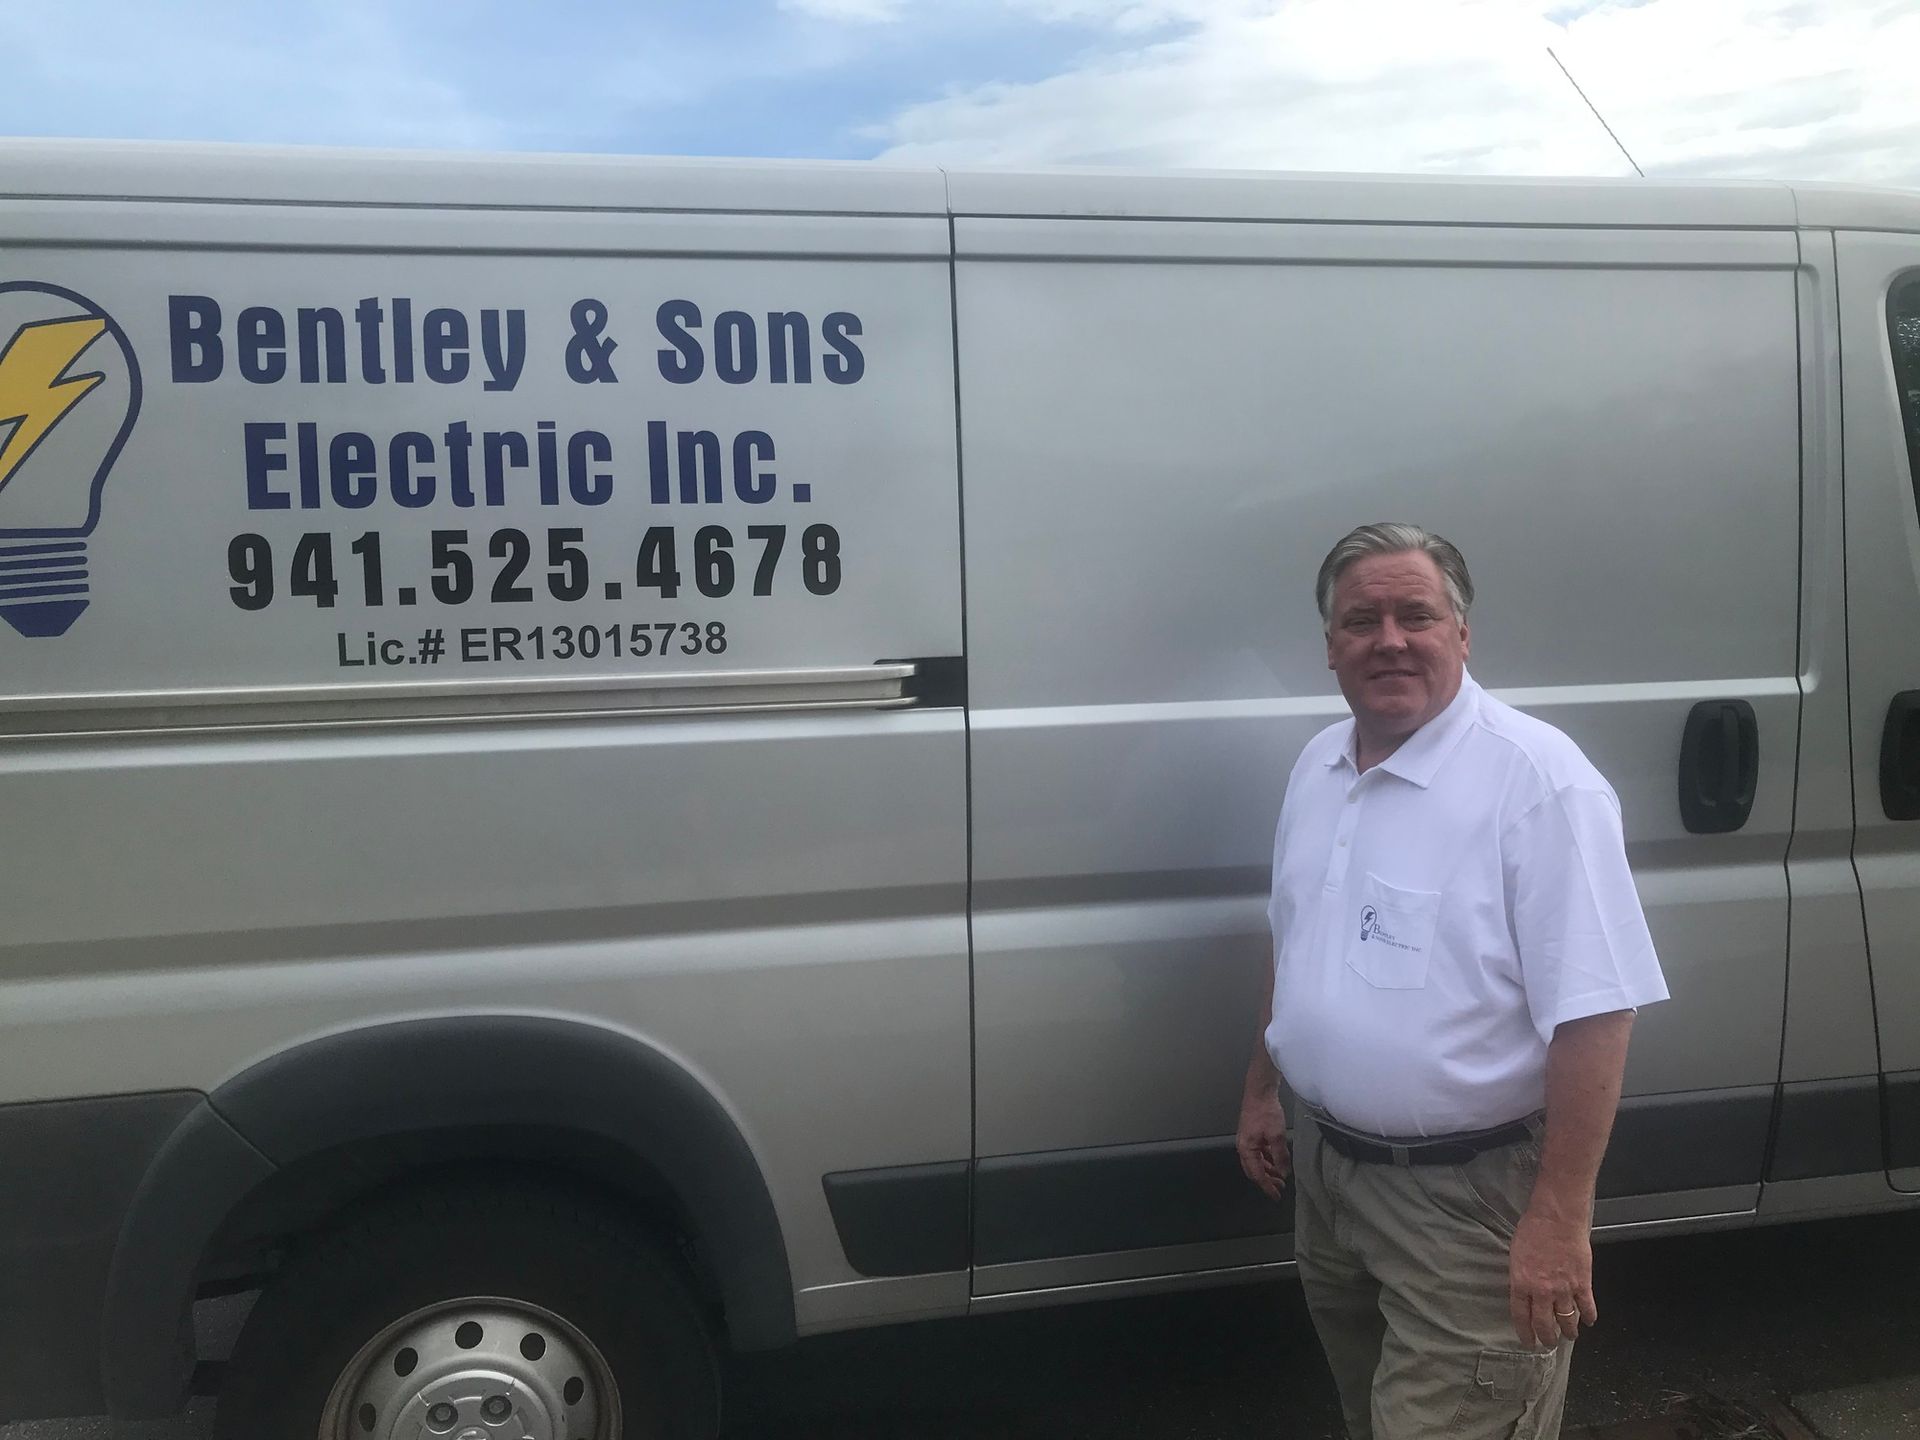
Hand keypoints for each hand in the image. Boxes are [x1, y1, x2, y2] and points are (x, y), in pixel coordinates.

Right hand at [1235, 1089, 1289, 1199]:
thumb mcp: (1276, 1136)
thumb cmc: (1265, 1111)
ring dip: (1268, 1170)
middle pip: (1254, 1170)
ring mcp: (1248, 1140)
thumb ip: (1280, 1156)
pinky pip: (1259, 1153)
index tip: (1276, 1195)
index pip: (1257, 1174)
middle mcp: (1244, 1146)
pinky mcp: (1253, 1134)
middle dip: (1266, 1180)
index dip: (1267, 1186)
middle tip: (1279, 1188)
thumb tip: (1283, 1172)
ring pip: (1257, 1162)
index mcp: (1246, 1149)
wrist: (1260, 1092)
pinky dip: (1268, 1160)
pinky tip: (1277, 1160)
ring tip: (1281, 1175)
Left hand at [1508, 1203, 1596, 1347]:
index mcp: (1521, 1283)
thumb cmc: (1532, 1230)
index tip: (1528, 1342)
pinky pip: (1587, 1307)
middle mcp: (1542, 1292)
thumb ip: (1520, 1276)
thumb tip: (1523, 1290)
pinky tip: (1588, 1321)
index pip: (1521, 1316)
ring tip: (1569, 1336)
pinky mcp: (1582, 1284)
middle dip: (1547, 1338)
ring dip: (1568, 1331)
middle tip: (1548, 1344)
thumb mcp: (1516, 1255)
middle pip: (1544, 1325)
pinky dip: (1589, 1317)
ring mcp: (1564, 1290)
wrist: (1557, 1219)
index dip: (1525, 1333)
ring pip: (1567, 1320)